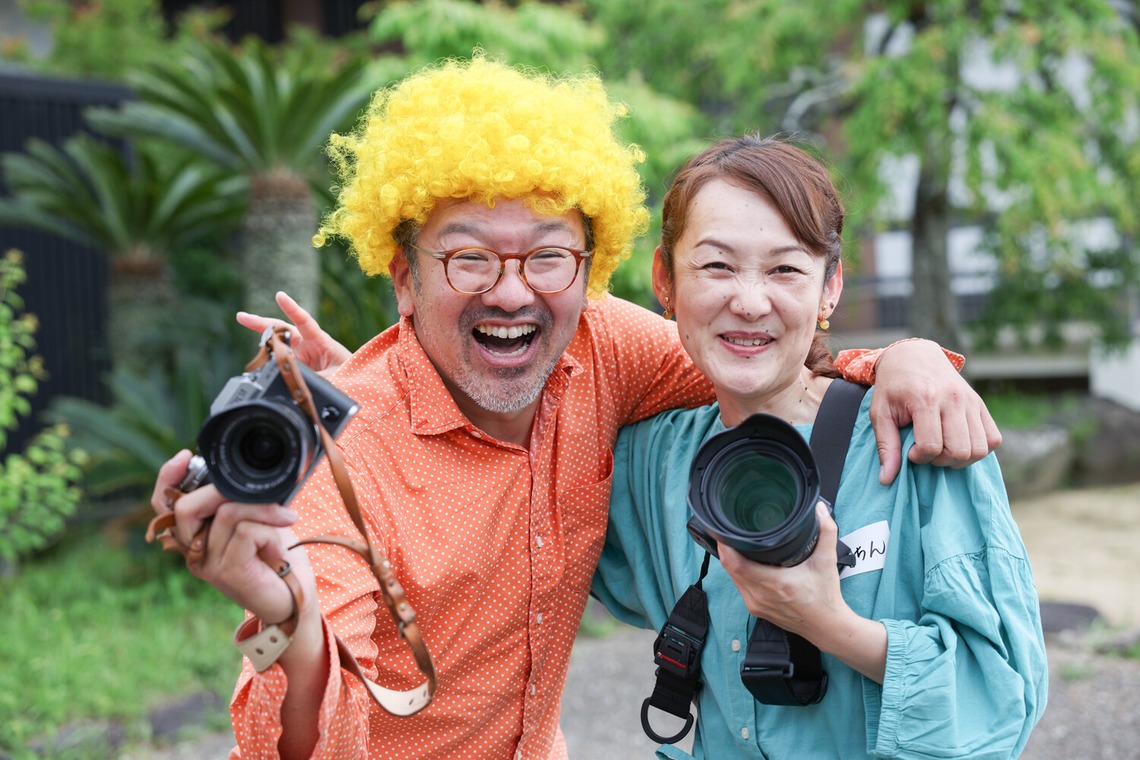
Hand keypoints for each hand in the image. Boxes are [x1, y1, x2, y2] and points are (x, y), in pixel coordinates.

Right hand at [150, 450, 313, 625]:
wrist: (294, 602)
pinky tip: (280, 549)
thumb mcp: (258, 522)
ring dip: (264, 509)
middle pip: (187, 505)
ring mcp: (206, 562)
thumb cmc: (277, 560)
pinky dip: (270, 529)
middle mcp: (193, 549)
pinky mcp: (226, 570)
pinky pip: (246, 530)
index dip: (166, 478)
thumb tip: (245, 473)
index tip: (185, 455)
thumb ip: (242, 501)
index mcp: (195, 535)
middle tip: (266, 495)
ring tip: (285, 519)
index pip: (164, 505)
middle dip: (226, 489)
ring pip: (227, 512)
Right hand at [236, 291, 351, 375]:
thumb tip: (301, 381)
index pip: (304, 321)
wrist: (351, 382)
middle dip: (260, 323)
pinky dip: (269, 366)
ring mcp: (298, 354)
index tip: (280, 296)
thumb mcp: (338, 374)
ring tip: (258, 359)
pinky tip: (263, 371)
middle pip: (281, 330)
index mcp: (320, 340)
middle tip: (241, 317)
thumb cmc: (348, 371)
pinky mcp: (294, 365)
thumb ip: (320, 377)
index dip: (292, 308)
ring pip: (276, 347)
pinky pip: (279, 363)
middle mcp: (306, 344)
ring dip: (265, 350)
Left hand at [718, 503, 886, 681]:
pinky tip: (747, 564)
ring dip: (732, 562)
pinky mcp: (756, 610)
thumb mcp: (827, 561)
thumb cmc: (826, 596)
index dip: (726, 546)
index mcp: (774, 583)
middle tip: (730, 532)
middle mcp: (760, 596)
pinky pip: (740, 588)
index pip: (736, 563)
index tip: (725, 531)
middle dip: (727, 549)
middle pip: (730, 569)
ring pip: (733, 578)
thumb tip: (819, 509)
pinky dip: (740, 574)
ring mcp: (756, 605)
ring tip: (737, 545)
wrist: (827, 627)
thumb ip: (826, 532)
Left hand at [870, 339, 1000, 484]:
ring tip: (941, 448)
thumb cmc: (893, 387)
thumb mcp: (880, 413)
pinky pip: (993, 439)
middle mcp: (954, 399)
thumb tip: (886, 480)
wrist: (913, 356)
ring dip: (960, 458)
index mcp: (926, 398)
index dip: (919, 457)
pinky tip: (957, 442)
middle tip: (925, 451)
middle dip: (941, 460)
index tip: (909, 451)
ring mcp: (971, 401)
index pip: (932, 446)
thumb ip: (885, 446)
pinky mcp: (981, 404)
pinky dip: (978, 448)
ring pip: (979, 449)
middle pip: (959, 451)